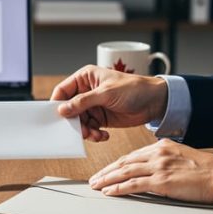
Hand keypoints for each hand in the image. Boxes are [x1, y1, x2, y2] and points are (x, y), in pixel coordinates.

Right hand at [50, 65, 168, 141]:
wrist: (155, 102)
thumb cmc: (134, 88)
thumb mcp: (106, 93)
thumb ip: (83, 102)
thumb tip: (63, 109)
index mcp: (85, 78)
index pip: (63, 90)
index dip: (58, 104)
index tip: (57, 117)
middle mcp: (87, 91)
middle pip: (69, 109)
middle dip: (73, 122)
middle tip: (80, 131)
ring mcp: (94, 106)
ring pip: (79, 121)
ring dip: (85, 131)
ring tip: (95, 135)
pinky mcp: (101, 118)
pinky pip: (90, 128)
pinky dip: (94, 134)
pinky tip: (103, 135)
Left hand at [89, 139, 212, 203]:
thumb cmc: (207, 170)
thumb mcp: (182, 156)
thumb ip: (165, 159)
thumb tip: (152, 169)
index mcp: (162, 147)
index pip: (132, 156)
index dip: (116, 164)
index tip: (106, 170)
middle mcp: (158, 154)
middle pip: (124, 162)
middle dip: (106, 171)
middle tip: (94, 178)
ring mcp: (159, 167)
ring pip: (125, 172)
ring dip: (107, 179)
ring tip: (96, 185)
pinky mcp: (162, 181)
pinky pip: (133, 185)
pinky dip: (118, 189)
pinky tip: (109, 192)